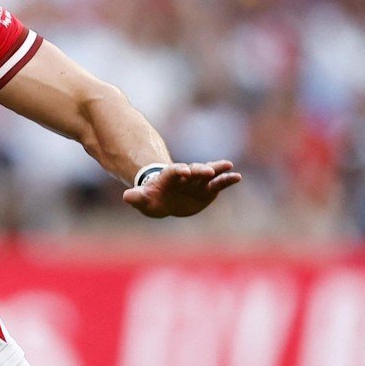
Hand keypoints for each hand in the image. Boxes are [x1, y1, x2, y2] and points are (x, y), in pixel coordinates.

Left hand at [123, 160, 241, 217]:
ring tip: (228, 165)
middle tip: (207, 170)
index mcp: (169, 177)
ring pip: (209, 174)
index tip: (184, 171)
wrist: (164, 200)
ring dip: (217, 170)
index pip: (174, 172)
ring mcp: (198, 182)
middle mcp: (186, 176)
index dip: (179, 171)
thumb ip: (137, 197)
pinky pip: (219, 184)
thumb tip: (127, 196)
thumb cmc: (152, 198)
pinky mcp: (208, 189)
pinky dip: (227, 180)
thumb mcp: (143, 199)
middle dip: (200, 170)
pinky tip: (237, 176)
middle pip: (193, 170)